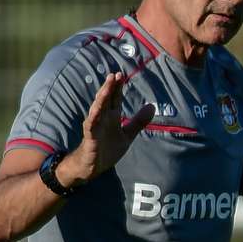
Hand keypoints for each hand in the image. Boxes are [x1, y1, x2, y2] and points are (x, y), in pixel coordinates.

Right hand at [59, 73, 153, 187]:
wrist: (93, 167)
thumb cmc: (107, 149)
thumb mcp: (127, 135)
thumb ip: (138, 121)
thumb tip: (152, 106)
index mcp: (112, 117)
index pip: (115, 98)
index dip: (118, 87)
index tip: (121, 74)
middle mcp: (103, 118)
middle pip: (106, 99)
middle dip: (110, 87)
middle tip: (115, 74)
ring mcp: (95, 126)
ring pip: (98, 108)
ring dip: (102, 97)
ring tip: (106, 86)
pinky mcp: (90, 137)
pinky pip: (91, 125)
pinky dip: (93, 117)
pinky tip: (96, 110)